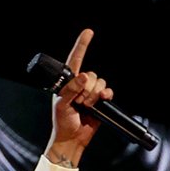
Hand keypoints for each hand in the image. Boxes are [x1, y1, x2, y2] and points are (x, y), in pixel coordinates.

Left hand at [45, 29, 113, 167]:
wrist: (73, 138)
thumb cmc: (63, 122)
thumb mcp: (62, 105)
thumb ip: (71, 90)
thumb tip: (84, 76)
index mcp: (68, 83)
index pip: (75, 60)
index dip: (82, 45)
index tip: (89, 32)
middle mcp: (80, 84)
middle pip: (91, 75)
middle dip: (86, 90)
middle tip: (77, 103)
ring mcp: (91, 92)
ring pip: (99, 83)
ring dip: (93, 96)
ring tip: (84, 107)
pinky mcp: (100, 100)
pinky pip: (107, 90)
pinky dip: (105, 95)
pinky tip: (101, 102)